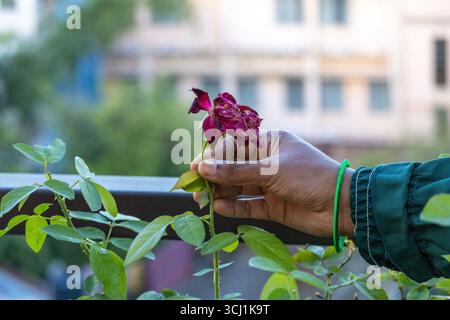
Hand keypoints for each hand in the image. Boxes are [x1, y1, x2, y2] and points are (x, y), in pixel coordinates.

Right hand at [191, 130, 353, 237]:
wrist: (343, 205)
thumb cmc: (310, 176)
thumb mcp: (272, 170)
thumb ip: (237, 170)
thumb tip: (203, 167)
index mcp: (270, 142)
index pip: (234, 147)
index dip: (213, 156)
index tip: (194, 167)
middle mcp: (268, 162)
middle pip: (234, 168)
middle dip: (214, 177)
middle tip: (194, 188)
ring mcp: (270, 184)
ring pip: (239, 187)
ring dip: (221, 193)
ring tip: (203, 200)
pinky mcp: (273, 205)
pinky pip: (249, 205)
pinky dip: (234, 207)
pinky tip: (220, 208)